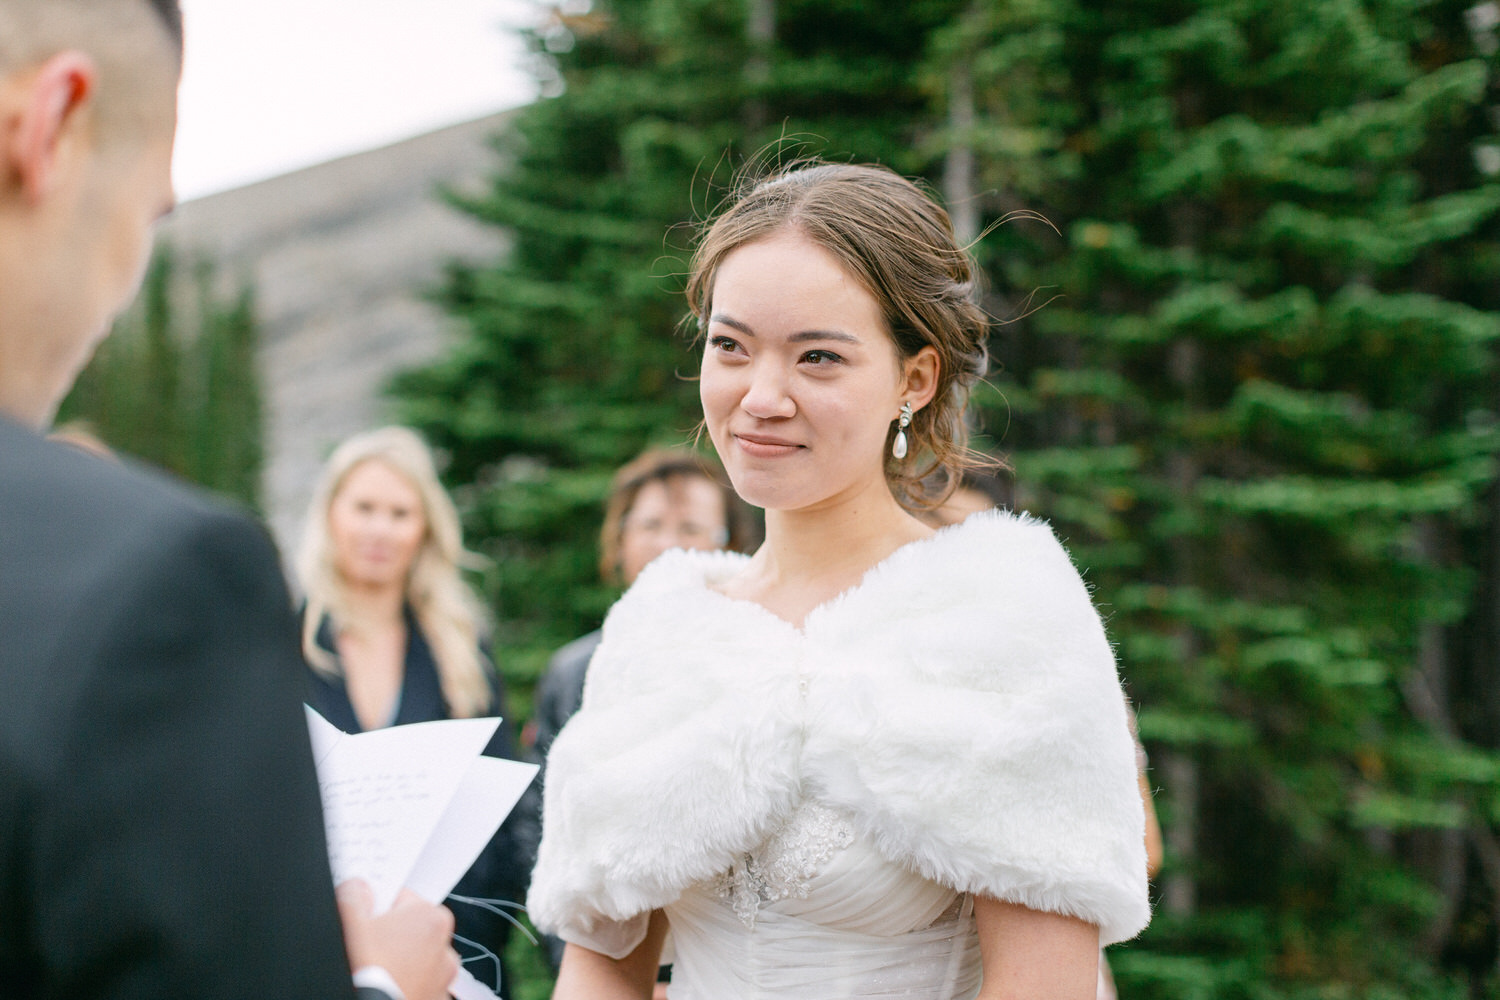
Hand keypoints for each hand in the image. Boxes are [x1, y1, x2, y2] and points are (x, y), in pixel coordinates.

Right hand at [337, 879, 458, 999]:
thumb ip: (355, 894)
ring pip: (418, 958)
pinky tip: (386, 985)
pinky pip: (421, 982)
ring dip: (402, 960)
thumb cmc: (365, 970)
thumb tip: (358, 888)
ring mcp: (442, 977)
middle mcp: (444, 946)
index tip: (367, 919)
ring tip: (376, 969)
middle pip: (413, 928)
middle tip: (367, 947)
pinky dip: (407, 981)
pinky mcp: (435, 997)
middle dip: (392, 934)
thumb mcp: (349, 922)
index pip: (402, 897)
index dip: (379, 907)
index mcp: (430, 918)